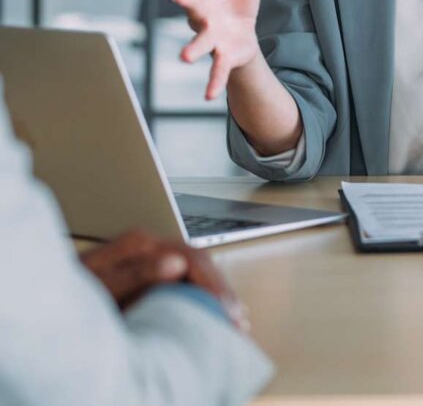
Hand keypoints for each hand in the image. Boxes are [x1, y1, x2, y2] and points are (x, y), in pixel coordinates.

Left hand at [80, 230, 247, 328]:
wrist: (43, 299)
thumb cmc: (66, 295)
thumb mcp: (100, 284)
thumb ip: (136, 272)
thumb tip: (175, 263)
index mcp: (141, 244)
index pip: (193, 258)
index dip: (213, 285)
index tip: (225, 310)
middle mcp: (149, 247)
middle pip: (200, 262)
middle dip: (221, 291)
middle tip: (237, 320)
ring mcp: (148, 259)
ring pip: (195, 271)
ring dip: (215, 295)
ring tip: (232, 319)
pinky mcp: (146, 274)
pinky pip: (183, 281)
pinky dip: (201, 297)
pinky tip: (211, 312)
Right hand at [169, 0, 262, 99]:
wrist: (245, 37)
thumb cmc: (238, 5)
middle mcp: (199, 15)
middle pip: (188, 6)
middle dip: (184, 0)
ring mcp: (209, 37)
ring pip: (197, 42)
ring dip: (192, 48)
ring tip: (186, 57)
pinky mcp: (222, 56)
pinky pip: (215, 70)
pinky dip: (212, 81)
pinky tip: (208, 95)